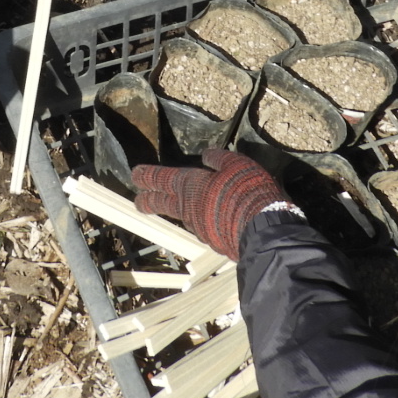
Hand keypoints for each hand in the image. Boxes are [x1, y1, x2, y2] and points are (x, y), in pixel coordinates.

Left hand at [131, 148, 290, 261]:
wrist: (262, 229)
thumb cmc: (245, 189)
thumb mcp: (235, 164)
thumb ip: (219, 159)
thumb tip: (206, 156)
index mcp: (190, 185)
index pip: (161, 178)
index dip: (147, 176)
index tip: (134, 175)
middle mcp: (189, 208)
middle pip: (163, 203)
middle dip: (149, 200)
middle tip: (137, 202)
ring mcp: (200, 228)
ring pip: (186, 216)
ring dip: (182, 210)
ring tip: (182, 206)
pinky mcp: (214, 242)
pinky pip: (205, 227)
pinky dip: (205, 221)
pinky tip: (213, 218)